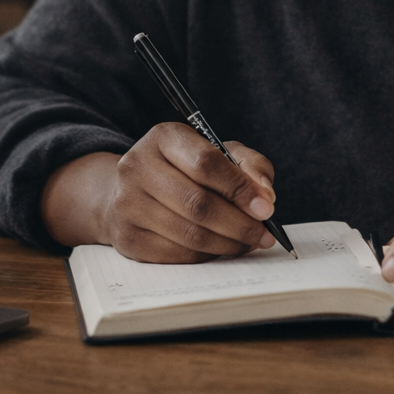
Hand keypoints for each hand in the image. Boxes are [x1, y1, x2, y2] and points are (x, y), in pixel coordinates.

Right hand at [41, 122, 277, 262]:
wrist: (129, 190)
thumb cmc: (183, 169)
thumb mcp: (216, 152)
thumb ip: (248, 166)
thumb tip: (264, 198)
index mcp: (163, 137)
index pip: (206, 163)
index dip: (240, 188)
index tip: (266, 208)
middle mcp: (137, 167)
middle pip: (198, 203)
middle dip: (239, 224)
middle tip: (263, 235)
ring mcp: (127, 204)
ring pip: (189, 234)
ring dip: (228, 243)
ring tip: (248, 243)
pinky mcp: (127, 237)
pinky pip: (177, 255)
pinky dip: (207, 256)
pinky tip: (221, 248)